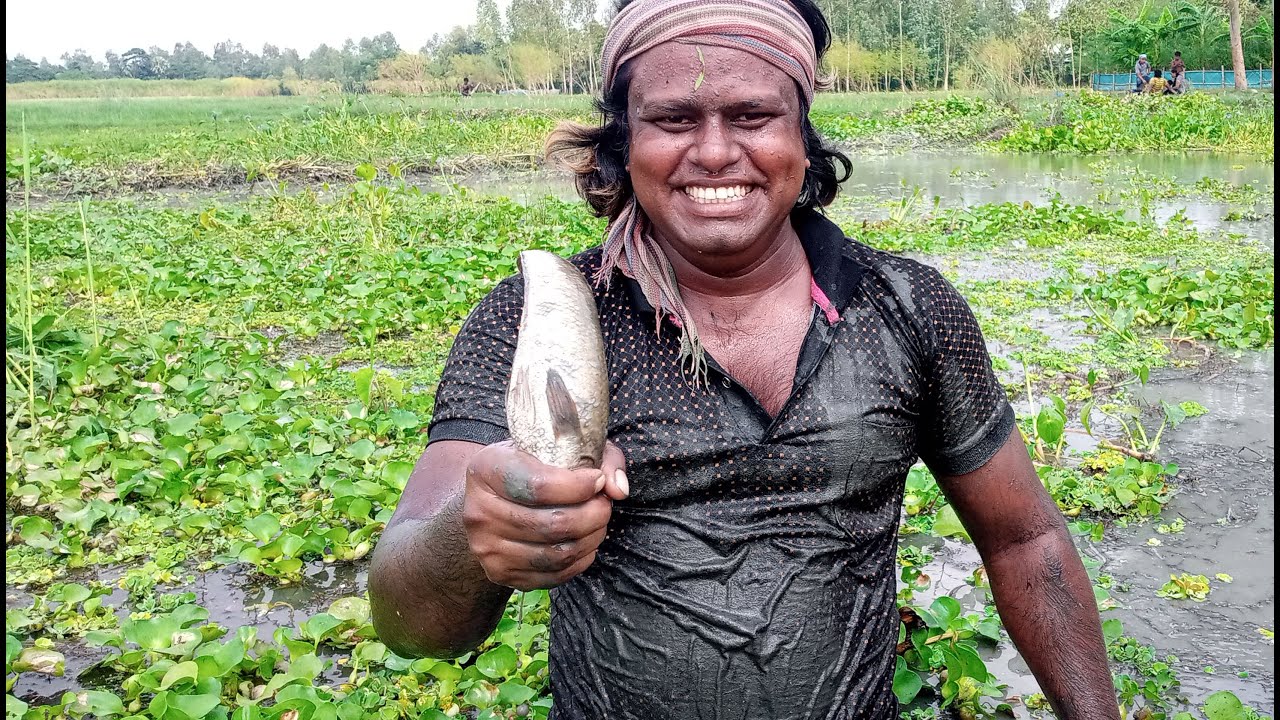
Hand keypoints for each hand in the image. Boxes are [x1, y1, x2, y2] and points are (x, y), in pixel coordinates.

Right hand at [463, 440, 627, 589]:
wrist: (492, 498)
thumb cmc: (532, 466)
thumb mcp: (560, 446)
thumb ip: (598, 458)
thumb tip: (618, 489)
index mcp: (486, 469)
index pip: (539, 486)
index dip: (579, 487)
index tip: (597, 480)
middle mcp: (478, 511)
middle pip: (552, 524)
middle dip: (592, 515)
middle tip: (604, 505)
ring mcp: (486, 547)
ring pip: (556, 553)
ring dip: (590, 539)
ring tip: (599, 523)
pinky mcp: (499, 572)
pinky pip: (552, 575)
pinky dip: (579, 561)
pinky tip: (586, 543)